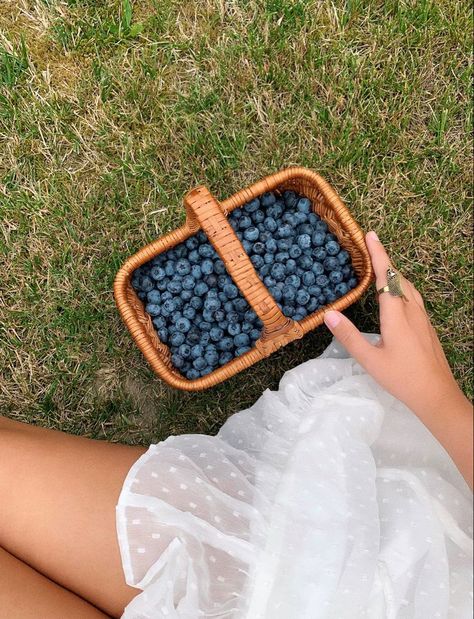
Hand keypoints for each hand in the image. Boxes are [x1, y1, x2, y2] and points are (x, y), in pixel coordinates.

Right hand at [323, 231, 463, 415]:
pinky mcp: (427, 325)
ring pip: (408, 287)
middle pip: (398, 278)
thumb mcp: (370, 360)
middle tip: (369, 248)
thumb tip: (330, 314)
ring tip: (379, 268)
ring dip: (393, 274)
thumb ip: (349, 336)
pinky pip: (413, 297)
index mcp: (396, 315)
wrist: (436, 394)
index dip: (378, 254)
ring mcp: (422, 317)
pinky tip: (396, 296)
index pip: (386, 277)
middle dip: (384, 261)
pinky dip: (400, 287)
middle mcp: (412, 310)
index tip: (370, 235)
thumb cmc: (401, 378)